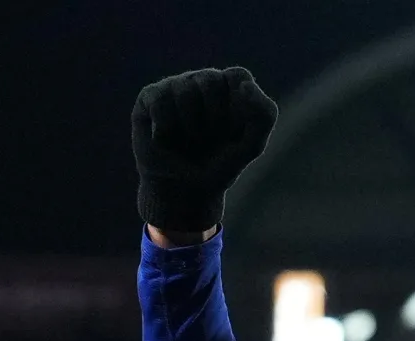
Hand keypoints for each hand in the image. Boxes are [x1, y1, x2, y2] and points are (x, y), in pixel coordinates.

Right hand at [131, 66, 278, 231]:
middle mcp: (202, 81)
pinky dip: (167, 128)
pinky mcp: (150, 96)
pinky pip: (161, 101)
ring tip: (189, 140)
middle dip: (213, 119)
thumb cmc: (220, 165)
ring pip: (184, 91)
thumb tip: (245, 84)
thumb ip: (264, 114)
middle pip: (210, 80)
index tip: (233, 131)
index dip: (237, 106)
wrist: (185, 191)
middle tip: (209, 139)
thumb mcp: (252, 145)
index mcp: (230, 89)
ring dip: (190, 127)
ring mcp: (175, 86)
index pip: (238, 75)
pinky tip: (166, 139)